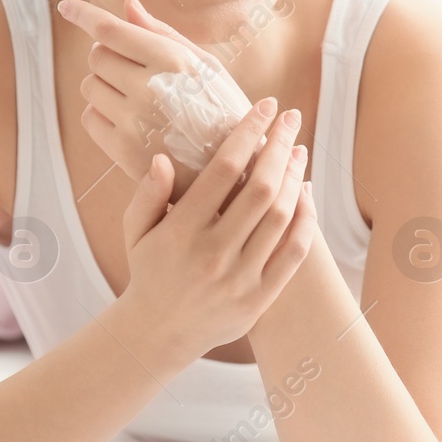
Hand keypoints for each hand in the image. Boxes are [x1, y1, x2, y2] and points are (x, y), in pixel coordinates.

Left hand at [57, 0, 251, 203]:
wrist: (240, 174)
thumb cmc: (226, 112)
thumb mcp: (207, 66)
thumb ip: (162, 33)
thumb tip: (126, 2)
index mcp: (172, 60)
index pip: (111, 30)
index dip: (83, 15)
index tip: (66, 8)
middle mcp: (149, 88)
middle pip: (97, 56)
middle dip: (110, 58)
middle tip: (137, 72)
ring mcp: (133, 121)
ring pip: (89, 86)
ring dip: (105, 87)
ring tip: (139, 100)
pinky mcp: (123, 150)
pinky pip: (90, 118)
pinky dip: (103, 115)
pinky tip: (131, 122)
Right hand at [119, 95, 315, 359]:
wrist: (158, 334)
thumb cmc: (149, 271)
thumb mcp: (136, 231)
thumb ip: (147, 193)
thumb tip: (164, 158)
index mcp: (181, 231)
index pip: (224, 169)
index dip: (248, 133)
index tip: (265, 107)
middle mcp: (213, 254)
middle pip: (261, 188)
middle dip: (280, 146)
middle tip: (291, 119)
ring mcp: (240, 278)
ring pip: (281, 216)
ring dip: (295, 176)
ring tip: (298, 151)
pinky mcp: (259, 297)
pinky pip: (293, 252)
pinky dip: (305, 218)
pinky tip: (305, 192)